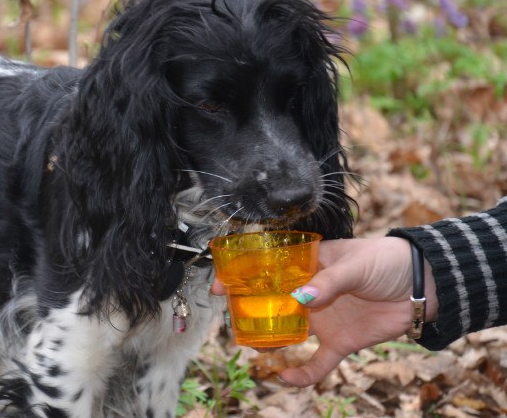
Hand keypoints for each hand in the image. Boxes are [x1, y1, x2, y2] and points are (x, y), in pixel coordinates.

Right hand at [210, 236, 437, 386]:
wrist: (421, 287)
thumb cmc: (385, 262)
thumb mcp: (354, 264)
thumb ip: (328, 281)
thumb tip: (302, 298)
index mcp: (307, 264)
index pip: (266, 268)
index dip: (240, 275)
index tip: (219, 284)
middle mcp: (309, 292)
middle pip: (270, 302)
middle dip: (246, 309)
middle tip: (228, 316)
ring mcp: (322, 318)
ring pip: (286, 332)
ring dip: (268, 341)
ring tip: (252, 345)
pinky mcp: (340, 342)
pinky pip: (316, 362)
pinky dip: (302, 374)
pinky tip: (285, 378)